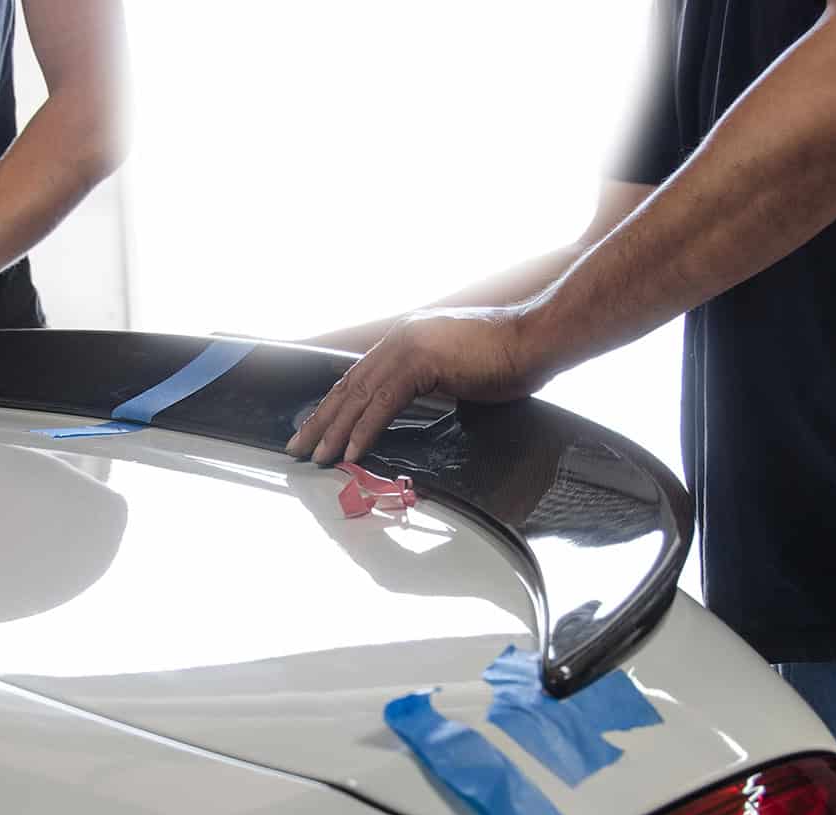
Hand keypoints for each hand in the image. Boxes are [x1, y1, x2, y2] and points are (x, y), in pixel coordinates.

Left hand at [285, 306, 548, 463]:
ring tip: (317, 456)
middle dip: (323, 419)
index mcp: (407, 337)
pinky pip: (384, 402)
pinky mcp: (422, 361)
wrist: (536, 340)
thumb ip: (431, 381)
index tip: (317, 429)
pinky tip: (352, 451)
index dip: (335, 405)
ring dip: (336, 430)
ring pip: (361, 395)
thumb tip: (420, 401)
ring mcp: (410, 346)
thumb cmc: (508, 358)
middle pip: (350, 385)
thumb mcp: (457, 370)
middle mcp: (401, 338)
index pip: (360, 376)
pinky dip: (366, 429)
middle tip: (299, 447)